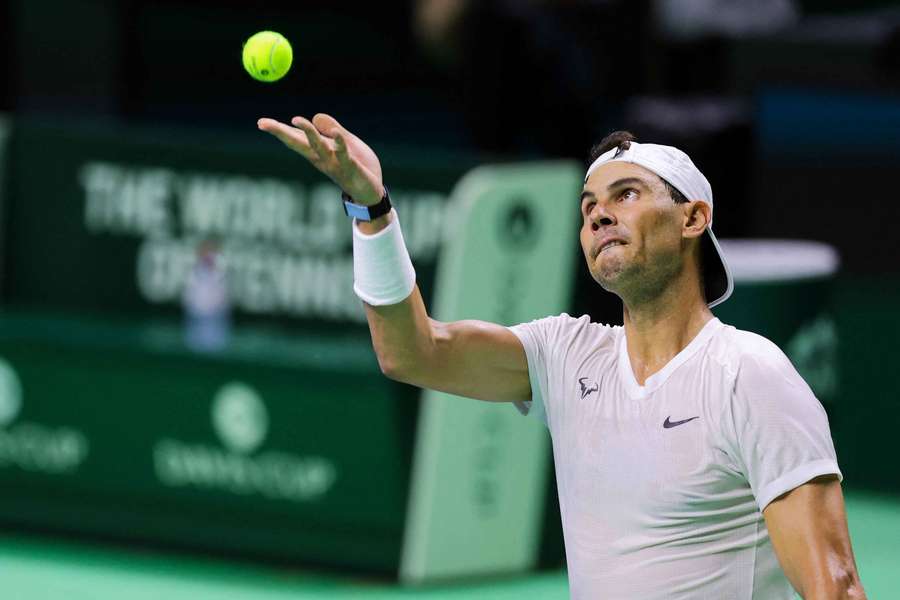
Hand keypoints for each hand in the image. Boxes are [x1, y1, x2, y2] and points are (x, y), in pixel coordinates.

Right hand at [258, 113, 384, 205]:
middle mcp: (322, 158)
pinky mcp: (350, 167)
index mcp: (319, 151)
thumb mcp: (346, 143)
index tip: (261, 123)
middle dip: (281, 133)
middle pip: (299, 143)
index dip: (280, 130)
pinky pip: (343, 154)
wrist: (372, 193)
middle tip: (263, 123)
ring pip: (318, 147)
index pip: (297, 138)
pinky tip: (336, 132)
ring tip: (296, 119)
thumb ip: (332, 130)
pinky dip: (339, 143)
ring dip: (308, 133)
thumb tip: (315, 116)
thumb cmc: (358, 167)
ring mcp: (335, 163)